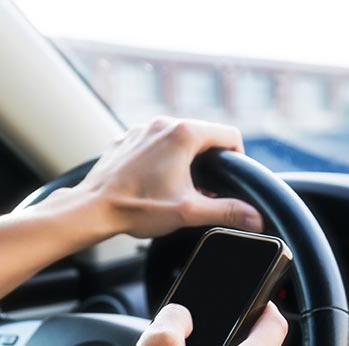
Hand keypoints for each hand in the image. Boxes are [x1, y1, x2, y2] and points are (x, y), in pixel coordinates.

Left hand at [76, 117, 262, 238]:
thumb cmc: (136, 207)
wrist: (92, 209)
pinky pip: (153, 144)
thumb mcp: (189, 212)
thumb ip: (227, 212)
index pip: (229, 135)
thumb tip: (256, 218)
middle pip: (203, 136)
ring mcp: (142, 129)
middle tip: (204, 190)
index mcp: (184, 133)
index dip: (237, 159)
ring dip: (184, 160)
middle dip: (208, 162)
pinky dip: (160, 160)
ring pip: (177, 139)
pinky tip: (153, 183)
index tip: (231, 180)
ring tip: (177, 188)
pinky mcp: (126, 139)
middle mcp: (163, 124)